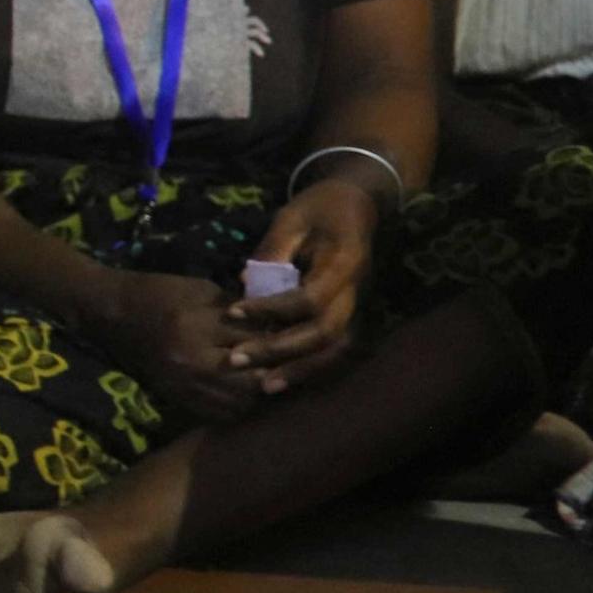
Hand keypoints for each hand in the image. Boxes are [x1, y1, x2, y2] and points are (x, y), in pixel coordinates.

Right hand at [90, 269, 265, 423]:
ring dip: (255, 392)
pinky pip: (219, 414)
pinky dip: (236, 405)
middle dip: (270, 371)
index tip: (288, 335)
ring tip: (261, 376)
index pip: (253, 341)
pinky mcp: (177, 398)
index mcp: (196, 327)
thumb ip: (241, 311)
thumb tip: (277, 327)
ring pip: (239, 403)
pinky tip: (239, 390)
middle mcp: (190, 362)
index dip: (276, 338)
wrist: (115, 313)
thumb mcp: (203, 291)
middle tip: (281, 361)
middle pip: (251, 380)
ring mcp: (183, 385)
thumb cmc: (160, 293)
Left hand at [227, 177, 377, 387]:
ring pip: (336, 351)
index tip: (232, 312)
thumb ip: (271, 251)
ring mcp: (358, 308)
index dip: (271, 310)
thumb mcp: (292, 218)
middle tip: (237, 359)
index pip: (309, 299)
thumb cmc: (321, 208)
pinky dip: (312, 369)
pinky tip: (282, 380)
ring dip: (300, 370)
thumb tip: (245, 282)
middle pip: (324, 334)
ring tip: (262, 385)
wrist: (360, 207)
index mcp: (344, 263)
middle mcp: (356, 293)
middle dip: (280, 350)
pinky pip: (336, 352)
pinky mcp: (352, 317)